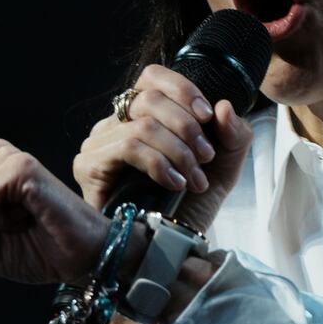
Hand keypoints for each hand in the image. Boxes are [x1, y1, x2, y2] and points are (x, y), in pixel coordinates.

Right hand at [73, 64, 253, 233]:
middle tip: (206, 156)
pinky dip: (159, 162)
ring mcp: (98, 143)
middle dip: (187, 126)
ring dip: (178, 151)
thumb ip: (233, 132)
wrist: (170, 246)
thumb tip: (223, 106)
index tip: (208, 116)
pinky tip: (175, 183)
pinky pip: (128, 146)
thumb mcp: (225, 163)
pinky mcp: (89, 166)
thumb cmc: (192, 203)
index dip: (183, 89)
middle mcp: (115, 123)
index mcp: (143, 114)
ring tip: (194, 178)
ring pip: (143, 124)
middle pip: (150, 97)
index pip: (153, 77)